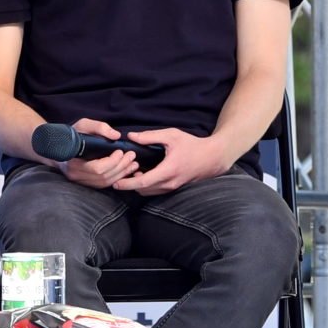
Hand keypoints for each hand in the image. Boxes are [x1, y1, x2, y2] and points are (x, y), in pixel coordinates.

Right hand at [58, 118, 141, 189]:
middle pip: (104, 177)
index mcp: (73, 162)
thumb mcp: (83, 124)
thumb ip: (99, 127)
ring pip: (105, 183)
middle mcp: (76, 175)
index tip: (121, 151)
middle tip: (132, 156)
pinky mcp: (86, 183)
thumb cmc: (70, 134)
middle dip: (121, 166)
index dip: (112, 161)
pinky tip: (125, 171)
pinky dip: (116, 178)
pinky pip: (103, 184)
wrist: (57, 146)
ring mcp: (80, 181)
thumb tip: (116, 136)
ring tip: (133, 164)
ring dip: (121, 174)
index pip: (97, 168)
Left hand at [117, 128, 236, 195]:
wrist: (212, 157)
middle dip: (129, 184)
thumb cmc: (192, 145)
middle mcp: (169, 183)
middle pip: (143, 190)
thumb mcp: (171, 135)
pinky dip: (146, 185)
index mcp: (167, 171)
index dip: (127, 184)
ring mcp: (172, 188)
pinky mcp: (174, 188)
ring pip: (149, 192)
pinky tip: (143, 173)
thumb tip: (131, 137)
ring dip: (138, 185)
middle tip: (120, 173)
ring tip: (131, 171)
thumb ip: (150, 136)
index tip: (115, 182)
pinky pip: (156, 190)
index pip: (142, 183)